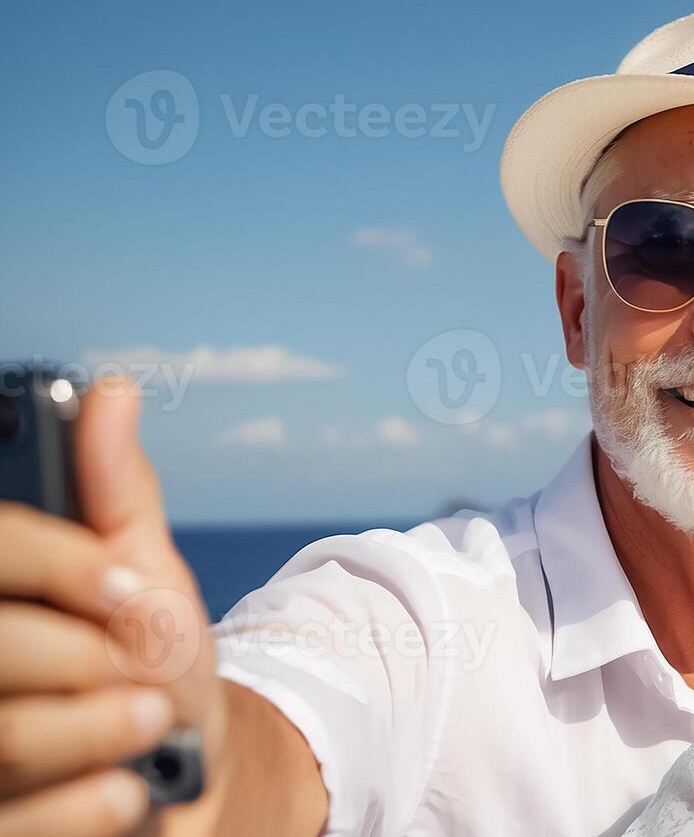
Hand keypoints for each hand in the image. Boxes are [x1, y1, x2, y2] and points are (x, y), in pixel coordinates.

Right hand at [0, 378, 221, 836]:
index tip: (128, 586)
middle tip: (141, 669)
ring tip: (145, 725)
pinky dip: (101, 802)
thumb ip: (116, 495)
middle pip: (1, 651)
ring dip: (108, 731)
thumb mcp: (144, 574)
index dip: (62, 563)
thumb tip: (112, 393)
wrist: (183, 769)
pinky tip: (129, 787)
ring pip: (10, 738)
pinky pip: (27, 821)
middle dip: (95, 659)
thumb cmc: (149, 660)